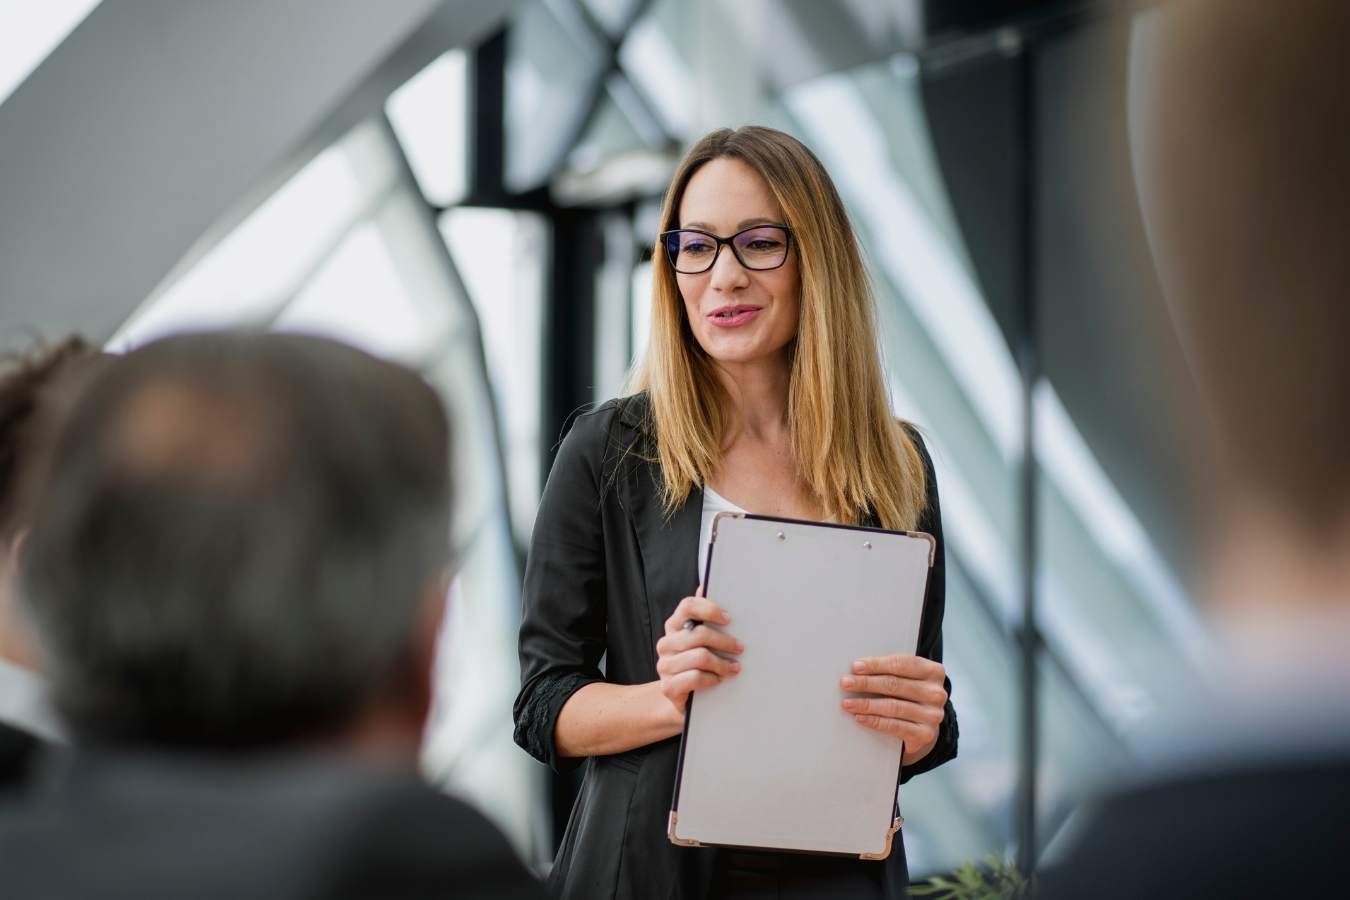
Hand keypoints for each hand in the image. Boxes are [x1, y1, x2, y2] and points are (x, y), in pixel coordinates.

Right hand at [655, 586, 741, 715]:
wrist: (683, 699)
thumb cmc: (696, 665)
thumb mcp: (700, 640)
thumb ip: (702, 616)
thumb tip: (704, 587)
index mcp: (673, 626)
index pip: (687, 607)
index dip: (709, 609)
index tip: (728, 619)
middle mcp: (665, 643)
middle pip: (698, 634)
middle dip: (724, 642)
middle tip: (740, 648)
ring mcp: (664, 665)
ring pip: (699, 657)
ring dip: (722, 664)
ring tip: (734, 669)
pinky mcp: (668, 687)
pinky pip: (695, 677)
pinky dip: (712, 679)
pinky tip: (718, 680)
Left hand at [840, 654, 946, 765]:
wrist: (923, 728)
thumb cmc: (910, 697)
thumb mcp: (907, 679)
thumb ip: (891, 671)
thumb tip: (858, 668)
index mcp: (933, 671)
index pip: (901, 664)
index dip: (876, 665)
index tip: (856, 667)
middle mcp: (936, 693)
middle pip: (895, 685)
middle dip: (866, 683)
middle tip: (846, 683)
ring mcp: (932, 715)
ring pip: (892, 706)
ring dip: (866, 704)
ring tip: (847, 703)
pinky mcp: (925, 734)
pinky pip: (894, 726)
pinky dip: (874, 721)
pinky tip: (860, 718)